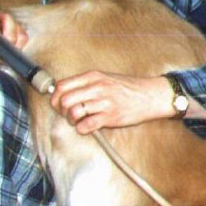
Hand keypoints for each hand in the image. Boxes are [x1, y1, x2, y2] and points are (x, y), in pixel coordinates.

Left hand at [50, 71, 175, 133]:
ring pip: (73, 112)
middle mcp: (96, 87)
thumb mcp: (104, 77)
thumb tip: (63, 92)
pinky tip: (86, 127)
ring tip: (77, 121)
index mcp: (92, 76)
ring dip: (71, 120)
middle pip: (64, 100)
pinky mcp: (110, 117)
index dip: (55, 97)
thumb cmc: (126, 87)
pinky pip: (86, 125)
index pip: (62, 86)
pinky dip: (82, 128)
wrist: (150, 95)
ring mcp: (103, 102)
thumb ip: (85, 83)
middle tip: (67, 114)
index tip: (58, 104)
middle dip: (61, 110)